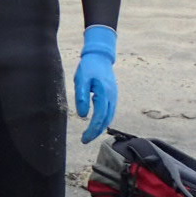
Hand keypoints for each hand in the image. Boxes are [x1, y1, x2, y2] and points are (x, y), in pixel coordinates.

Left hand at [73, 25, 117, 144]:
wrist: (100, 56)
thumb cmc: (89, 67)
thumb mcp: (81, 80)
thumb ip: (81, 97)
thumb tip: (83, 115)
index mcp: (103, 93)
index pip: (99, 117)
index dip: (92, 130)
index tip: (84, 138)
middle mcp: (112, 97)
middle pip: (106, 120)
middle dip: (96, 132)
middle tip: (85, 140)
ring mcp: (114, 97)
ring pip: (109, 117)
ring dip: (100, 128)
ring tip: (90, 135)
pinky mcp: (113, 96)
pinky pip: (110, 112)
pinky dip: (104, 120)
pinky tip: (97, 124)